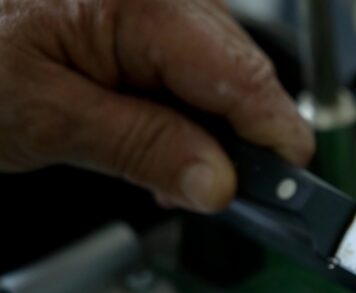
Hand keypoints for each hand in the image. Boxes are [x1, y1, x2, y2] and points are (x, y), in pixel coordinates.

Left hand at [0, 0, 312, 211]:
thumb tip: (219, 183)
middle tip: (205, 194)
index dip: (275, 140)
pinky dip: (183, 105)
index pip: (245, 77)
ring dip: (208, 128)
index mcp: (142, 0)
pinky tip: (153, 130)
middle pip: (244, 74)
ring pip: (224, 72)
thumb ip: (144, 149)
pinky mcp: (148, 10)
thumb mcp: (48, 119)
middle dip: (236, 142)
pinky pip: (193, 61)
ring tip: (161, 167)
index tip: (291, 194)